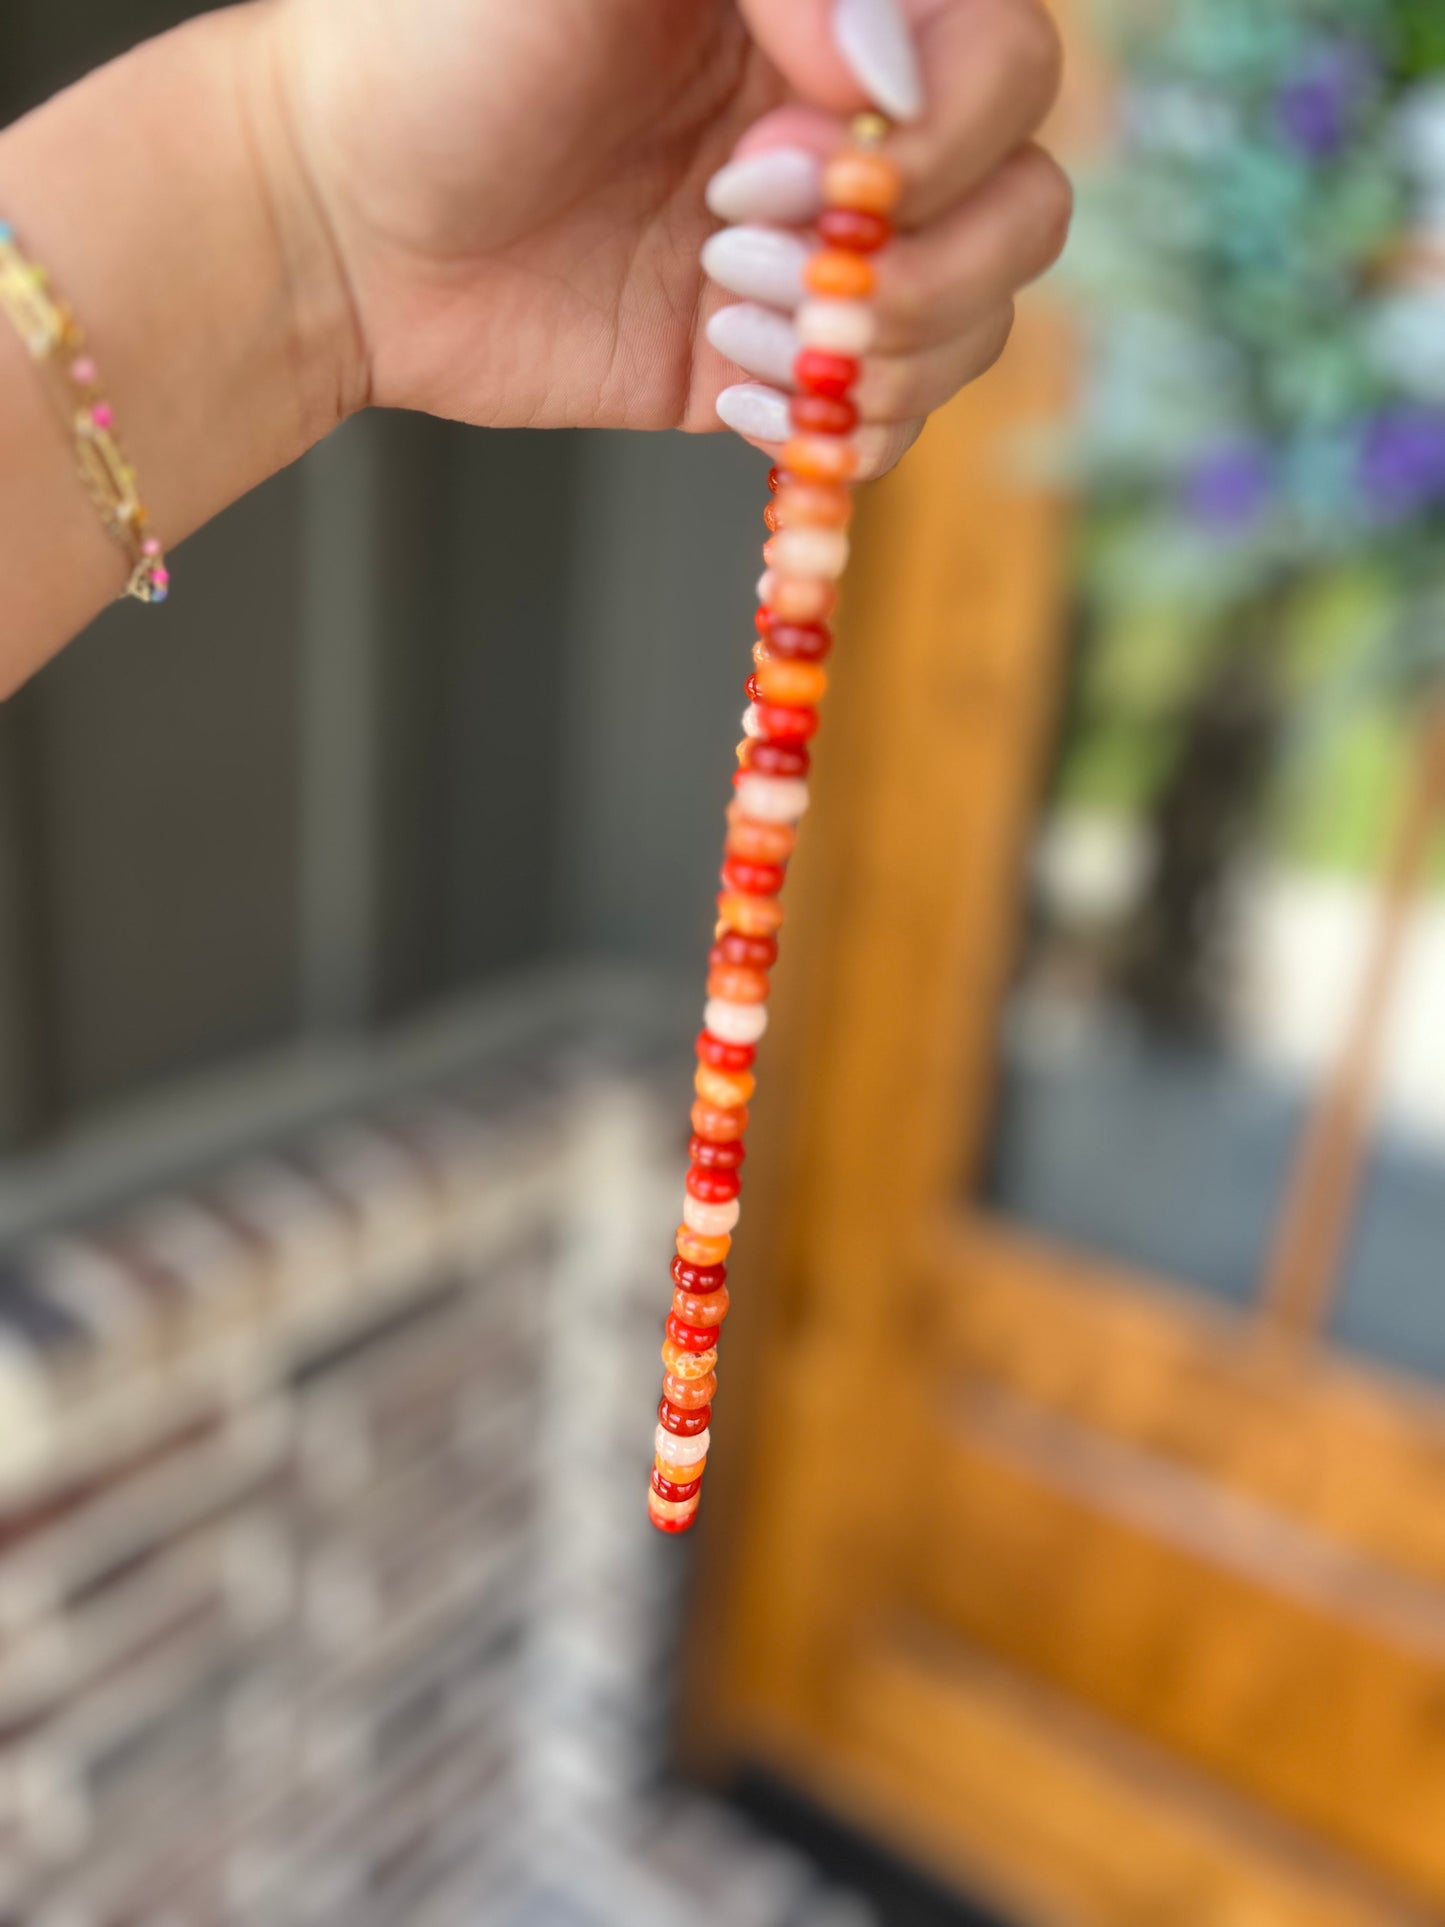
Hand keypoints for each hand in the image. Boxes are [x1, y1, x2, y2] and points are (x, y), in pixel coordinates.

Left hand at [271, 0, 1070, 469]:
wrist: (340, 217)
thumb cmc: (435, 45)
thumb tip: (891, 73)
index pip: (1006, 50)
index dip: (940, 117)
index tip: (788, 135)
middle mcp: (853, 114)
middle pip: (1026, 188)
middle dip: (899, 245)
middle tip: (729, 230)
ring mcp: (826, 246)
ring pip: (981, 309)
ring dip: (867, 339)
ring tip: (719, 307)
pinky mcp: (785, 359)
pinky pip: (903, 407)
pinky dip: (844, 421)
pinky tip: (730, 386)